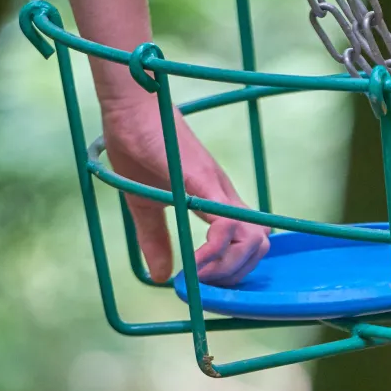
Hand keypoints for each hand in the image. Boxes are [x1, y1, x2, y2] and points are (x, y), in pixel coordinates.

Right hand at [101, 99, 269, 286]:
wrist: (129, 105)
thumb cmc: (137, 146)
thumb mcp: (143, 203)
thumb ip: (155, 238)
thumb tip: (162, 276)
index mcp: (217, 200)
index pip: (250, 242)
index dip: (234, 270)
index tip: (202, 285)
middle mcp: (226, 195)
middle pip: (261, 245)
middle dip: (236, 276)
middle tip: (201, 285)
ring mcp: (218, 187)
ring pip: (254, 238)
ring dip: (229, 268)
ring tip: (197, 276)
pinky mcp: (203, 180)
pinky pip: (227, 222)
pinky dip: (215, 251)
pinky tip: (194, 264)